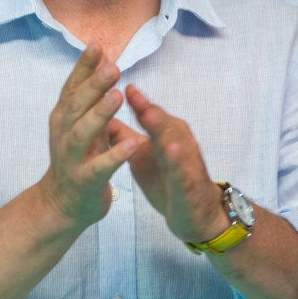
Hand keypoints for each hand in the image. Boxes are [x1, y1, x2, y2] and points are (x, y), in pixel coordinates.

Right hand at [37, 45, 134, 230]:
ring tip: (118, 96)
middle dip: (93, 85)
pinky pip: (100, 167)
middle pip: (76, 105)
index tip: (97, 45)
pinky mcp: (84, 181)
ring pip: (82, 134)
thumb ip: (90, 92)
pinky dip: (115, 155)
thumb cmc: (79, 155)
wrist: (62, 203)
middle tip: (113, 67)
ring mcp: (71, 159)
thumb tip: (102, 55)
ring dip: (99, 114)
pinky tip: (133, 143)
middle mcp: (63, 134)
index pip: (72, 87)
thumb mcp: (82, 121)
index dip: (83, 66)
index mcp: (64, 117)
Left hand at [109, 85, 225, 244]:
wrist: (195, 213)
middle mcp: (179, 142)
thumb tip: (102, 115)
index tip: (120, 85)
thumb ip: (125, 135)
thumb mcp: (141, 155)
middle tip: (130, 90)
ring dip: (163, 127)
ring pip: (175, 141)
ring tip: (148, 114)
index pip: (149, 113)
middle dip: (147, 107)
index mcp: (166, 134)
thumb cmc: (167, 179)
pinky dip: (179, 160)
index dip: (133, 98)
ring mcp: (187, 162)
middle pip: (162, 122)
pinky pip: (184, 171)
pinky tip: (172, 150)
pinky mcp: (192, 184)